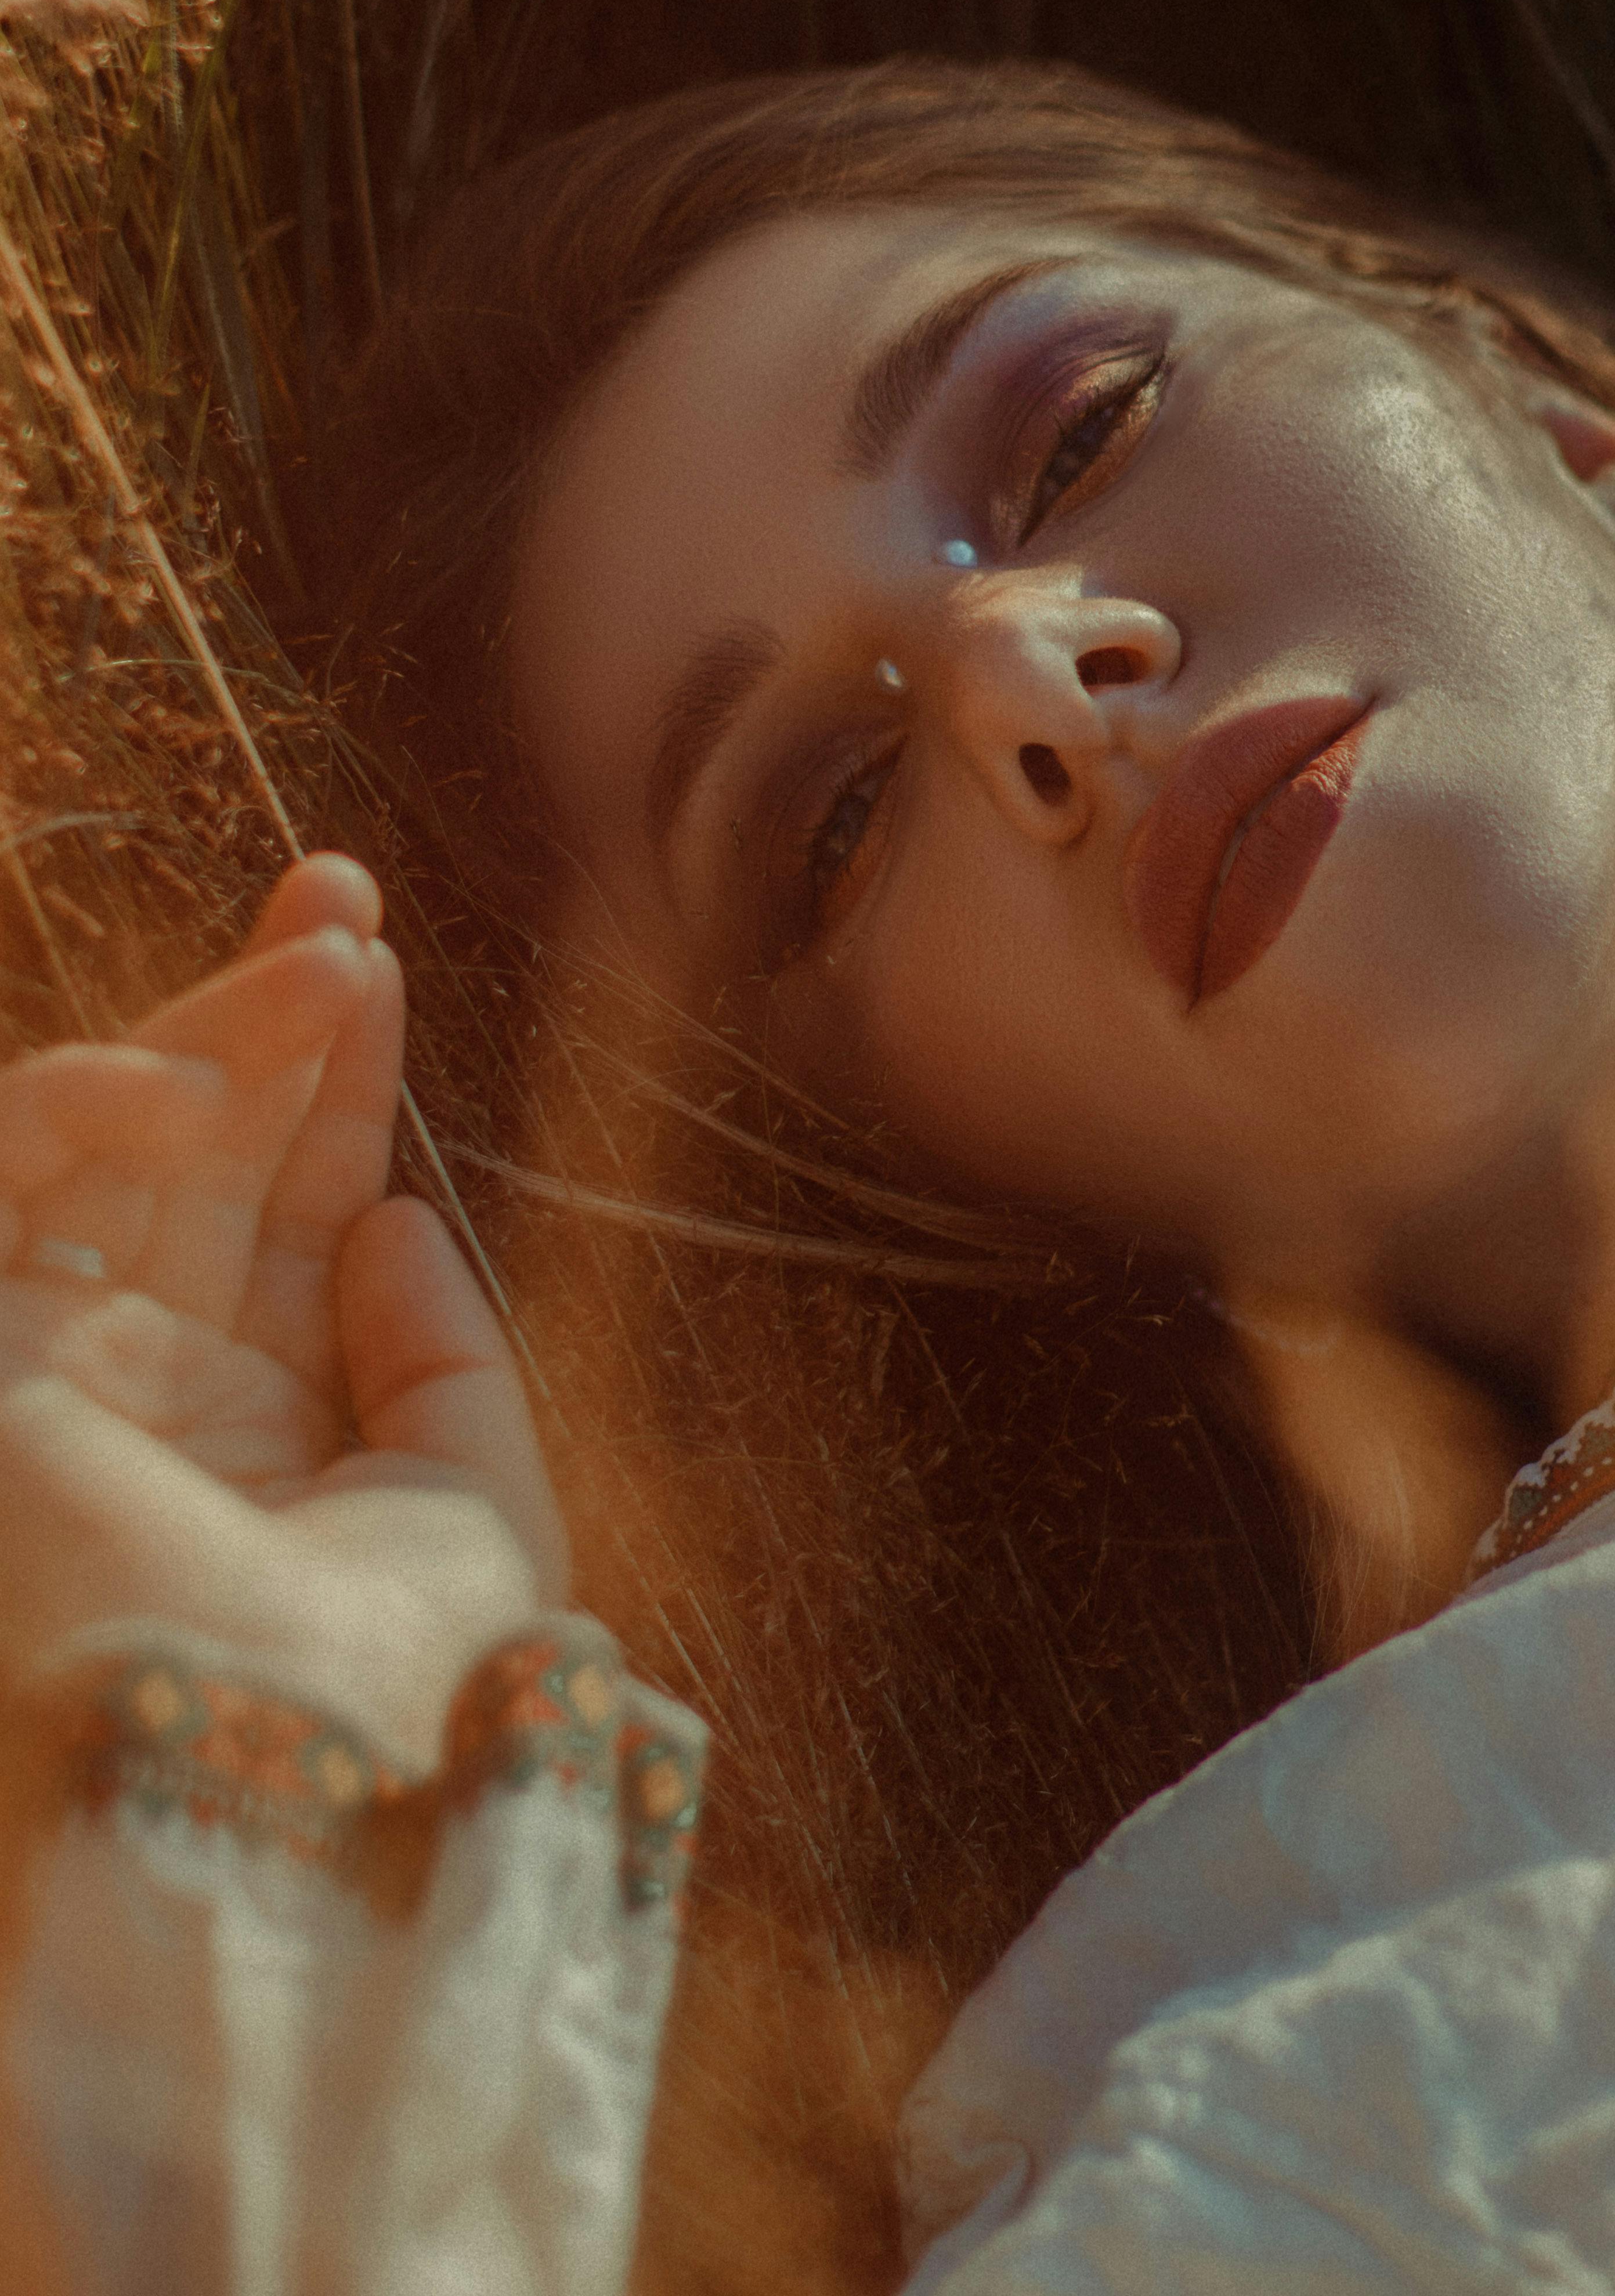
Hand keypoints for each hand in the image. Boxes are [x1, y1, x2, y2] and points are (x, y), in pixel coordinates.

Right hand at [0, 859, 565, 1774]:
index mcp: (253, 1434)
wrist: (273, 1820)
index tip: (372, 960)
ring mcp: (44, 1379)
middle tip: (342, 890)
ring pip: (100, 1150)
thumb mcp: (471, 1515)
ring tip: (323, 968)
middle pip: (193, 1158)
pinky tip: (183, 1082)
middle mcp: (139, 1395)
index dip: (322, 1081)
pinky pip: (7, 1183)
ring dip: (205, 1032)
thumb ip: (445, 1368)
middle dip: (259, 1007)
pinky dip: (80, 1106)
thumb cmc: (391, 1699)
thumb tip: (398, 1223)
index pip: (276, 1212)